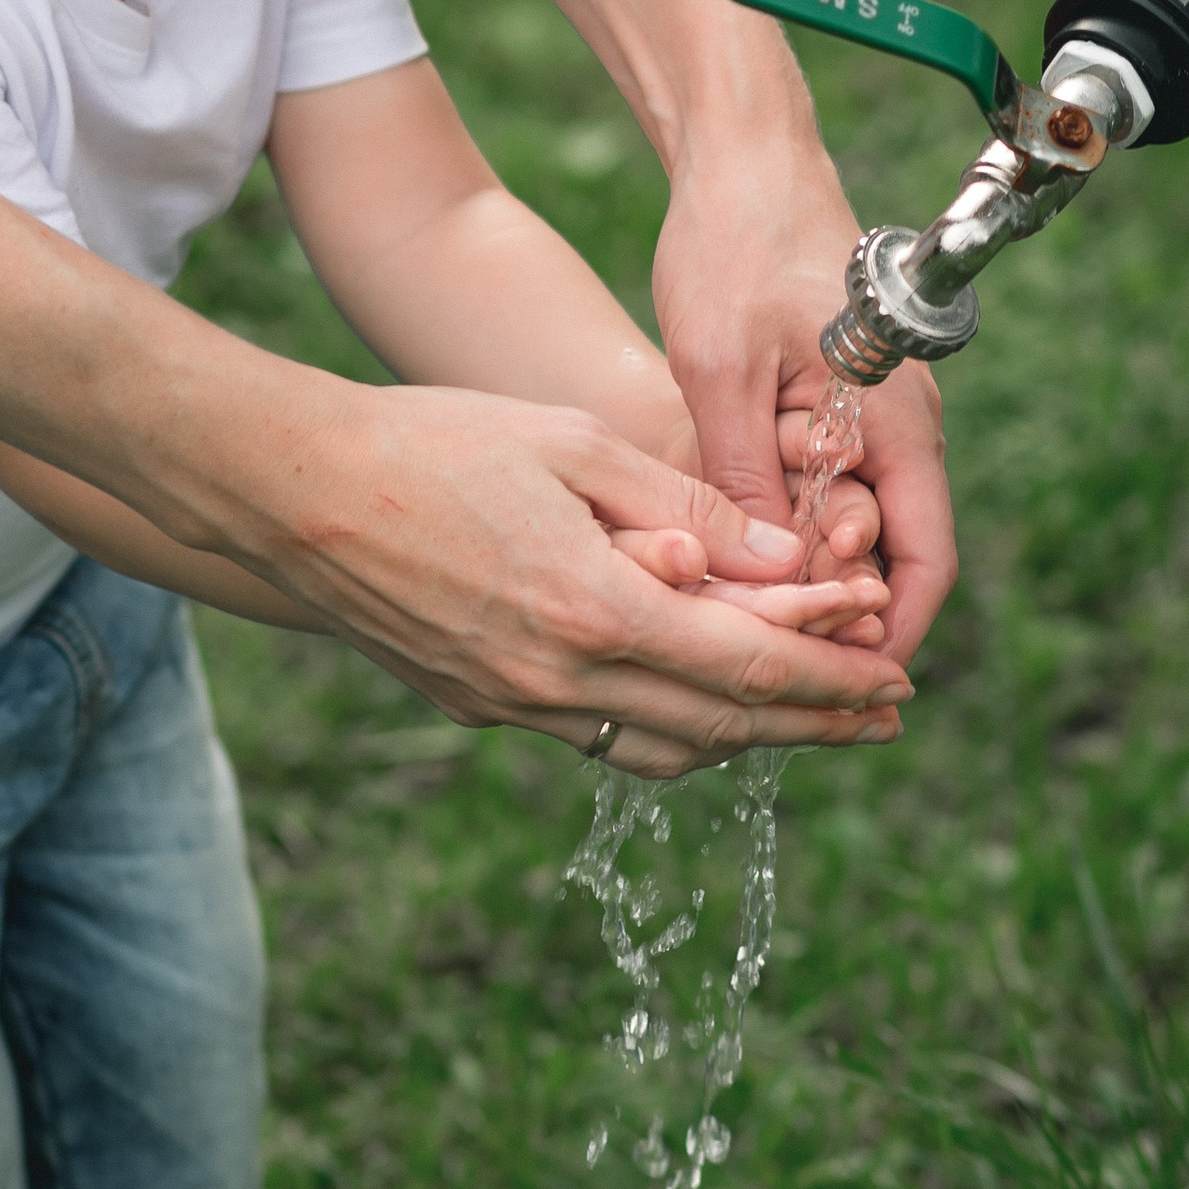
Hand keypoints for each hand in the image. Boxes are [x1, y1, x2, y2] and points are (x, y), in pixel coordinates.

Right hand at [254, 383, 908, 779]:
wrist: (291, 491)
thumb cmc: (434, 441)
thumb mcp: (573, 443)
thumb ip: (687, 507)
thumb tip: (786, 566)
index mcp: (593, 610)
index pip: (749, 668)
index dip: (833, 679)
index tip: (896, 677)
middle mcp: (557, 680)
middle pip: (721, 726)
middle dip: (814, 724)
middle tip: (885, 717)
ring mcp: (512, 704)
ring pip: (663, 747)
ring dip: (745, 737)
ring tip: (807, 716)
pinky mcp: (477, 704)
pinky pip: (600, 736)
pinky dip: (669, 725)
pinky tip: (696, 700)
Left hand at [651, 138, 956, 664]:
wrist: (740, 155)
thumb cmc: (734, 243)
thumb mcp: (720, 365)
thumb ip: (746, 471)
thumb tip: (767, 574)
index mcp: (897, 420)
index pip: (924, 560)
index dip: (888, 634)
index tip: (838, 687)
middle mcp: (898, 425)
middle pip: (885, 554)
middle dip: (832, 609)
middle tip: (758, 651)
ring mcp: (866, 413)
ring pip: (847, 523)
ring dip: (799, 567)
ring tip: (729, 606)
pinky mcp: (829, 401)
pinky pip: (819, 484)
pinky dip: (782, 521)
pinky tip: (724, 547)